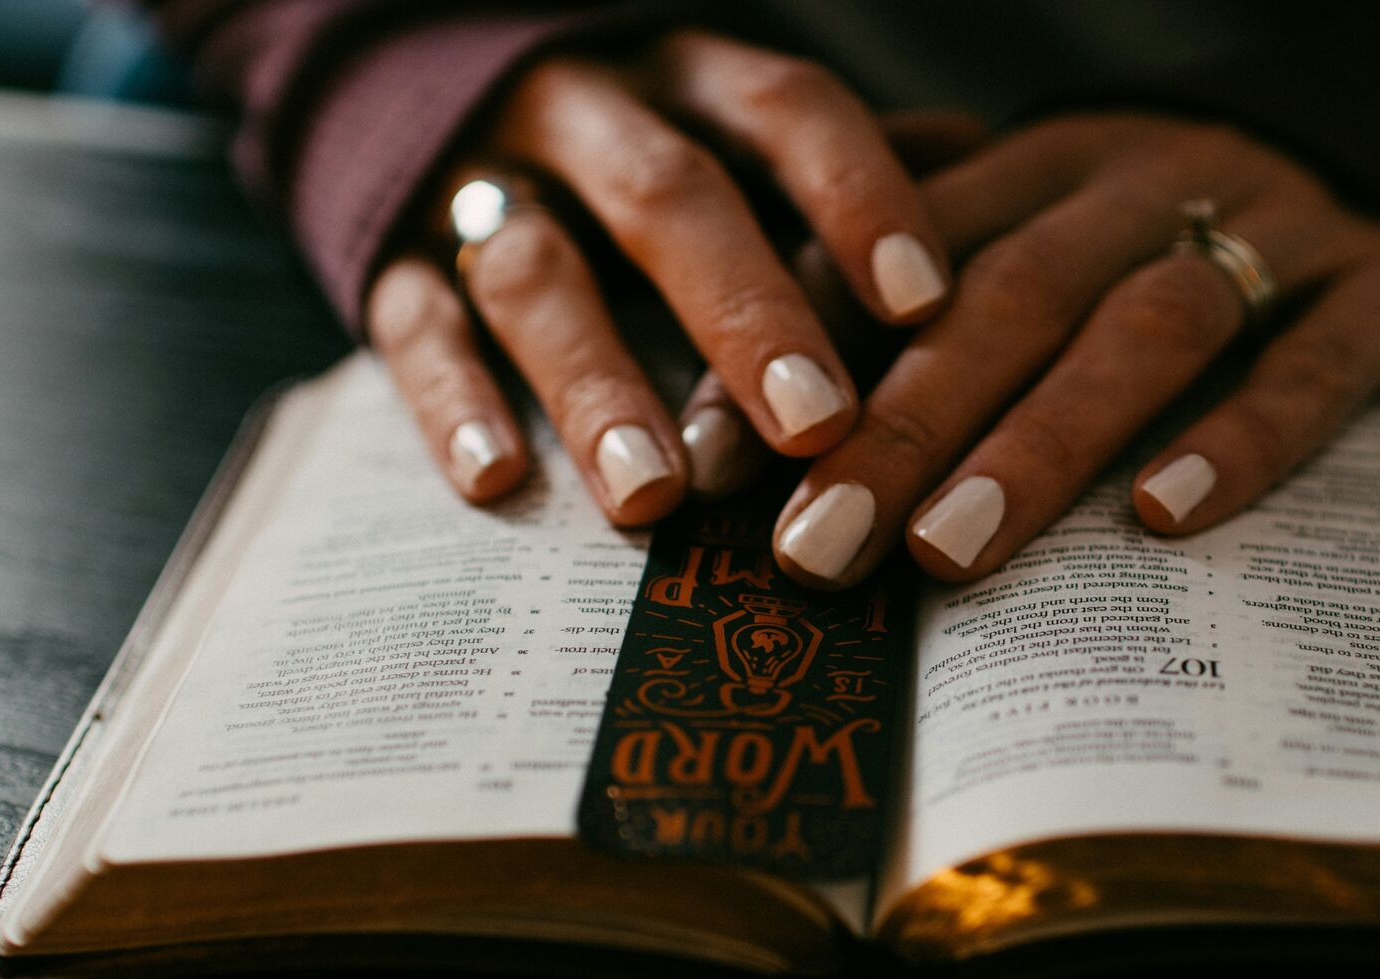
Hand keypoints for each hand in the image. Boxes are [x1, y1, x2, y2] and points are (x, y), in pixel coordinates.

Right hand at [362, 30, 952, 522]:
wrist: (431, 98)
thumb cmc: (644, 153)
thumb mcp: (740, 139)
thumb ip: (841, 174)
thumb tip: (988, 177)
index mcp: (692, 81)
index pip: (786, 109)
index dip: (857, 194)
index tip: (925, 302)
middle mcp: (588, 119)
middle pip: (668, 195)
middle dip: (744, 310)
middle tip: (816, 424)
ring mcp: (480, 184)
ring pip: (534, 268)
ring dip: (596, 381)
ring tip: (657, 495)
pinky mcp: (391, 258)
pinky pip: (412, 323)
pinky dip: (451, 401)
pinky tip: (499, 484)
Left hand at [766, 114, 1379, 585]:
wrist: (1372, 139)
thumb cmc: (1156, 224)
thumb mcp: (1038, 213)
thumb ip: (908, 283)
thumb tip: (741, 393)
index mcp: (1042, 164)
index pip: (903, 250)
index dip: (804, 348)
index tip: (721, 460)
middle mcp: (1140, 186)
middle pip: (1011, 295)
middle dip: (905, 423)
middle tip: (820, 545)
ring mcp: (1264, 233)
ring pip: (1145, 327)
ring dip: (1042, 440)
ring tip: (950, 550)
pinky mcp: (1374, 289)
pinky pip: (1312, 363)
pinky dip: (1239, 437)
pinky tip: (1164, 515)